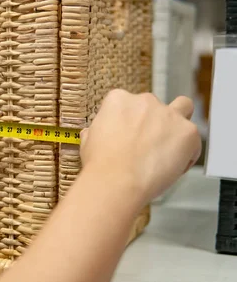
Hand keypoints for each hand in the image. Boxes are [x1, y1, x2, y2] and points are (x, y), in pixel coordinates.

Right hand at [80, 90, 200, 205]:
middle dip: (155, 123)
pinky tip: (173, 167)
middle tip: (148, 146)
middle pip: (156, 106)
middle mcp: (145, 101)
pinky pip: (194, 140)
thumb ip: (98, 130)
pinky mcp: (187, 132)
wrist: (116, 181)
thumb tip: (97, 133)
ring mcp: (169, 114)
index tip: (130, 135)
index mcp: (119, 99)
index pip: (130, 104)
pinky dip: (187, 153)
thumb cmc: (101, 164)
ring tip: (170, 147)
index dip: (131, 121)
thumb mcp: (88, 140)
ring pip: (183, 108)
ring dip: (178, 124)